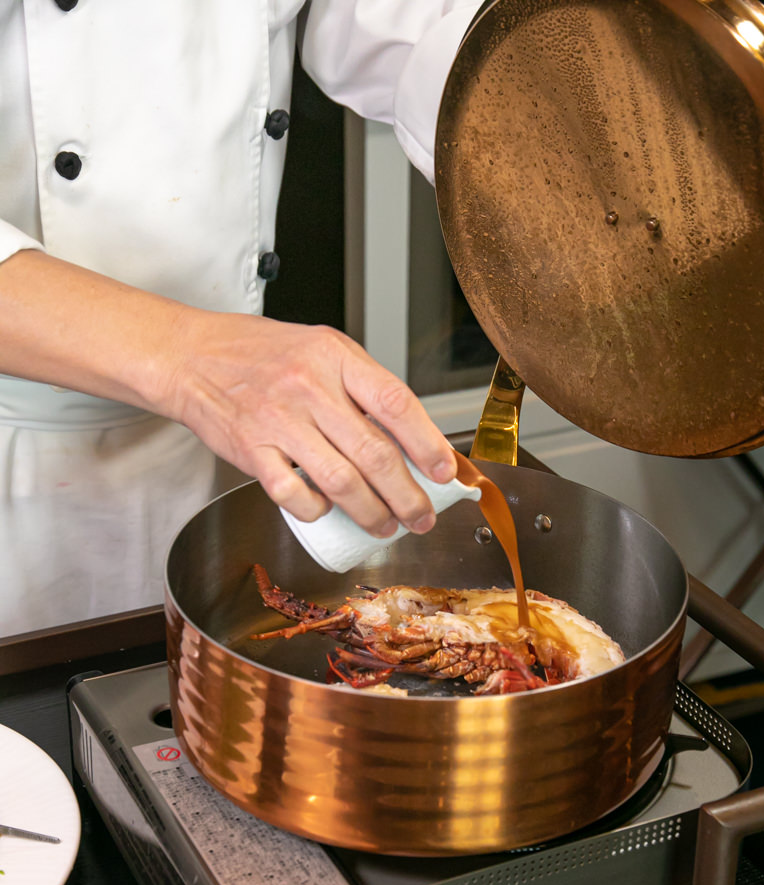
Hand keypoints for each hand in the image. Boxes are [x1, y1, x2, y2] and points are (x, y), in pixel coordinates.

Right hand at [0, 251, 455, 535]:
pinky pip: (295, 494)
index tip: (445, 471)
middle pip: (375, 454)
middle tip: (422, 517)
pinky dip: (317, 511)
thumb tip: (412, 438)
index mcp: (335, 357)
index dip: (427, 443)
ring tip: (385, 526)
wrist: (190, 356)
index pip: (396, 403)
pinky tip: (327, 513)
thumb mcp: (319, 350)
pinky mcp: (250, 450)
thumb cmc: (259, 355)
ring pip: (341, 482)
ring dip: (371, 513)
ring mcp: (278, 420)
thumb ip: (360, 387)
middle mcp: (309, 387)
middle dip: (407, 496)